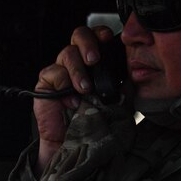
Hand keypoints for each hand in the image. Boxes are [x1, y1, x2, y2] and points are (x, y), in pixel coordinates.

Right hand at [32, 25, 115, 175]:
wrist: (75, 147)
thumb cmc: (94, 124)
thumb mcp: (117, 103)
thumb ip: (124, 85)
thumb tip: (134, 72)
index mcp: (94, 63)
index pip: (96, 37)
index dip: (100, 33)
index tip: (108, 38)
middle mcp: (77, 63)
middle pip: (78, 35)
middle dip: (87, 43)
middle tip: (94, 59)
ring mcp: (61, 71)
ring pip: (66, 53)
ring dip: (77, 70)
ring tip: (85, 89)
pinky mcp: (46, 84)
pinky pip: (52, 73)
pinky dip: (63, 84)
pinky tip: (71, 101)